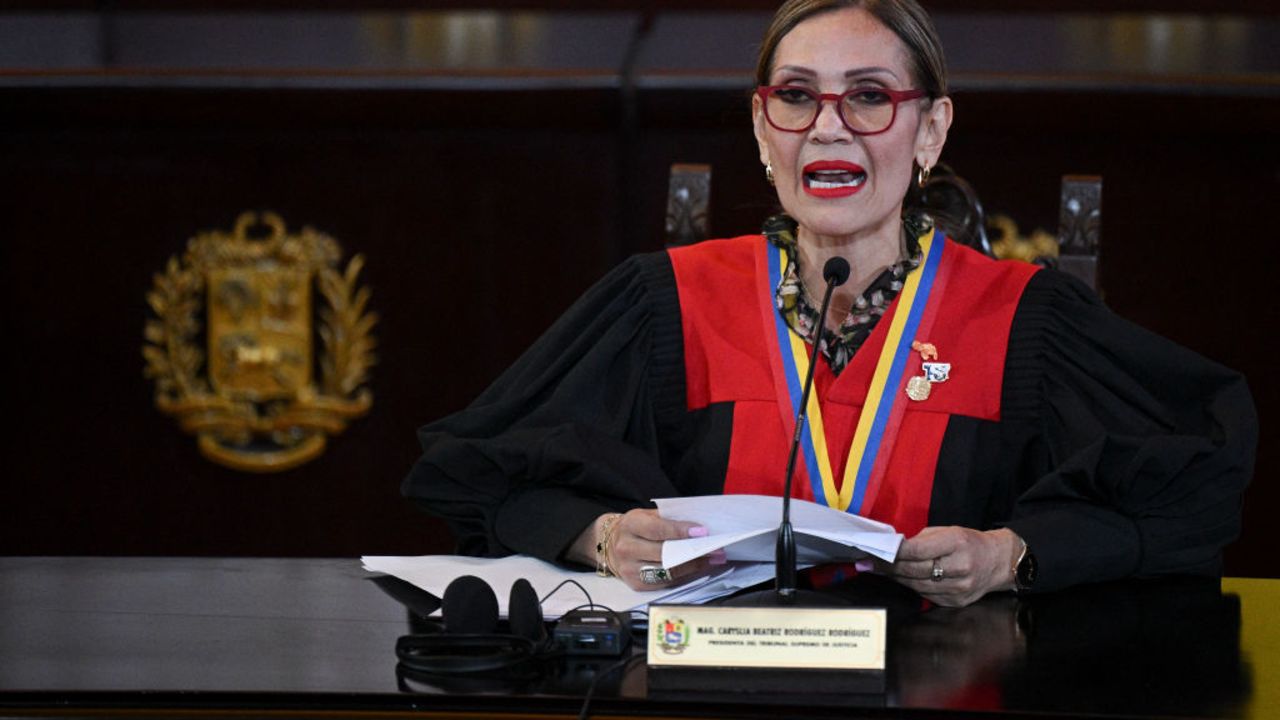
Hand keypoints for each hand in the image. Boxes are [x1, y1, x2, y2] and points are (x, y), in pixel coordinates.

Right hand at [569, 509, 724, 590]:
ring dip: (692, 567)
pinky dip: (684, 577)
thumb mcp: (646, 515)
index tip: (702, 532)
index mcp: (630, 524)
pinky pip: (664, 583)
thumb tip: (700, 528)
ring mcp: (628, 569)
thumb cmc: (636, 527)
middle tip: (715, 549)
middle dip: (692, 552)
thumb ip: (669, 519)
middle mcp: (626, 548)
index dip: (680, 531)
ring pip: (666, 572)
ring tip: (711, 560)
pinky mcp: (635, 584)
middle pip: (663, 554)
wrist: (609, 543)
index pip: (657, 529)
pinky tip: (697, 570)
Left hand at [881, 526, 1020, 606]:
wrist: (997, 562)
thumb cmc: (967, 542)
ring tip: (879, 570)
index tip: (874, 551)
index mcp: (957, 543)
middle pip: (914, 570)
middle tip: (868, 563)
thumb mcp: (948, 531)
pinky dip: (910, 586)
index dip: (894, 552)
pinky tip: (900, 579)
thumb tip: (892, 549)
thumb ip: (921, 540)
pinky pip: (925, 595)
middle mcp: (960, 567)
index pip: (918, 550)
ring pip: (917, 585)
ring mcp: (959, 588)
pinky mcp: (956, 602)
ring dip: (895, 578)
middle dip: (888, 567)